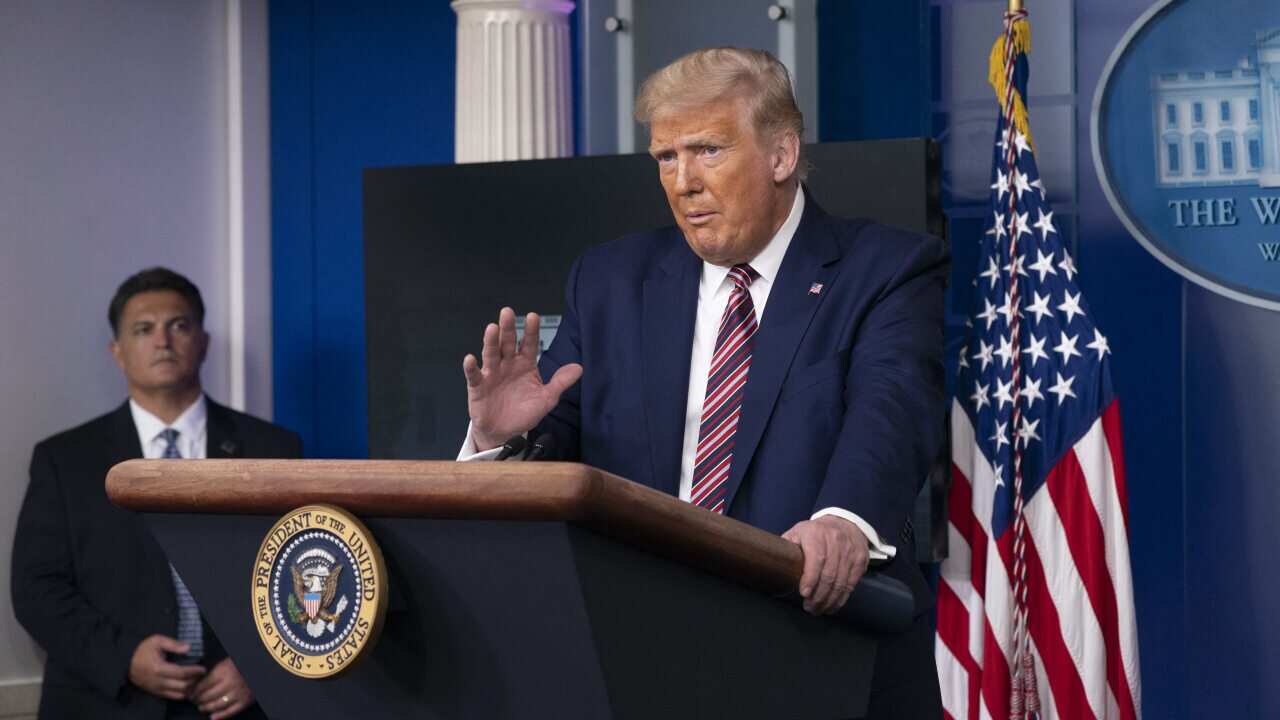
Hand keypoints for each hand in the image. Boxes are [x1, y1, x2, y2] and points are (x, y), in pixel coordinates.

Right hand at [127, 635, 205, 700]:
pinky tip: (187, 688)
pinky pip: (171, 696)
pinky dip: (181, 694)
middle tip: (201, 674)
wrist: (125, 661)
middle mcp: (157, 681)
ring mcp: (156, 688)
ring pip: (177, 693)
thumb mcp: (157, 640)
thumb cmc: (142, 649)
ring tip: (196, 680)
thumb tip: (188, 648)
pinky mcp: (154, 692)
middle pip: (181, 685)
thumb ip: (173, 644)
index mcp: (158, 668)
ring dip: (189, 688)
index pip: (181, 673)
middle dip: (194, 680)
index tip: (203, 668)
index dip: (194, 671)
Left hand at [191, 658, 253, 719]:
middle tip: (194, 701)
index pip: (203, 684)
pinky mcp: (245, 701)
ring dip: (207, 708)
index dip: (194, 691)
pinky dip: (220, 716)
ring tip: (202, 707)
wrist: (259, 667)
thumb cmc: (240, 665)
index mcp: (224, 671)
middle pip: (208, 696)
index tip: (190, 694)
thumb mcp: (226, 663)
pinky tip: (212, 717)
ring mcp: (238, 693)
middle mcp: (230, 683)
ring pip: (217, 705)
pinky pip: (230, 711)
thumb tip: (197, 682)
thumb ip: (214, 672)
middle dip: (199, 700)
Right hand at [463, 307, 582, 450]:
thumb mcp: (546, 399)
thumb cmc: (524, 413)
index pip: (529, 344)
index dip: (531, 331)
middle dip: (508, 329)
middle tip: (508, 313)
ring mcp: (492, 374)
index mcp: (525, 365)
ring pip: (491, 354)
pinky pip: (474, 376)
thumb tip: (579, 368)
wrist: (505, 432)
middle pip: (507, 343)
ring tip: (492, 329)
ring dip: (491, 342)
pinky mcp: (478, 387)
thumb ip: (560, 382)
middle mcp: (508, 365)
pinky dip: (471, 368)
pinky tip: (470, 359)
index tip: (533, 316)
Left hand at [782, 515, 870, 614]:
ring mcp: (850, 550)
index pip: (816, 559)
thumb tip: (771, 563)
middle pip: (829, 574)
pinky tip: (833, 604)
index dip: (810, 578)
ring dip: (829, 600)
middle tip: (809, 608)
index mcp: (816, 534)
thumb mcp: (798, 532)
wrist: (844, 522)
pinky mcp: (860, 559)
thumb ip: (787, 546)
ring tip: (819, 609)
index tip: (804, 593)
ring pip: (841, 582)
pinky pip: (852, 583)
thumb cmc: (815, 532)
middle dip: (818, 596)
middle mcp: (835, 541)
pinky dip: (842, 597)